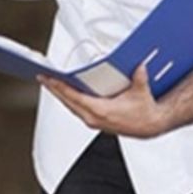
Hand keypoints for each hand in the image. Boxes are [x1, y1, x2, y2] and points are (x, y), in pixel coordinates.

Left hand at [39, 64, 170, 138]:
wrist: (150, 127)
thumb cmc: (144, 112)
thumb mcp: (141, 92)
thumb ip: (139, 78)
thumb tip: (139, 66)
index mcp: (101, 111)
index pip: (74, 97)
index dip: (60, 87)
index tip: (49, 79)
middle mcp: (93, 118)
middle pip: (68, 102)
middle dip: (54, 89)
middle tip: (42, 78)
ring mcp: (93, 121)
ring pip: (70, 106)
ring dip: (59, 95)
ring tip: (49, 83)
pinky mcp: (94, 122)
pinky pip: (76, 109)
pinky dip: (68, 100)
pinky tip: (63, 93)